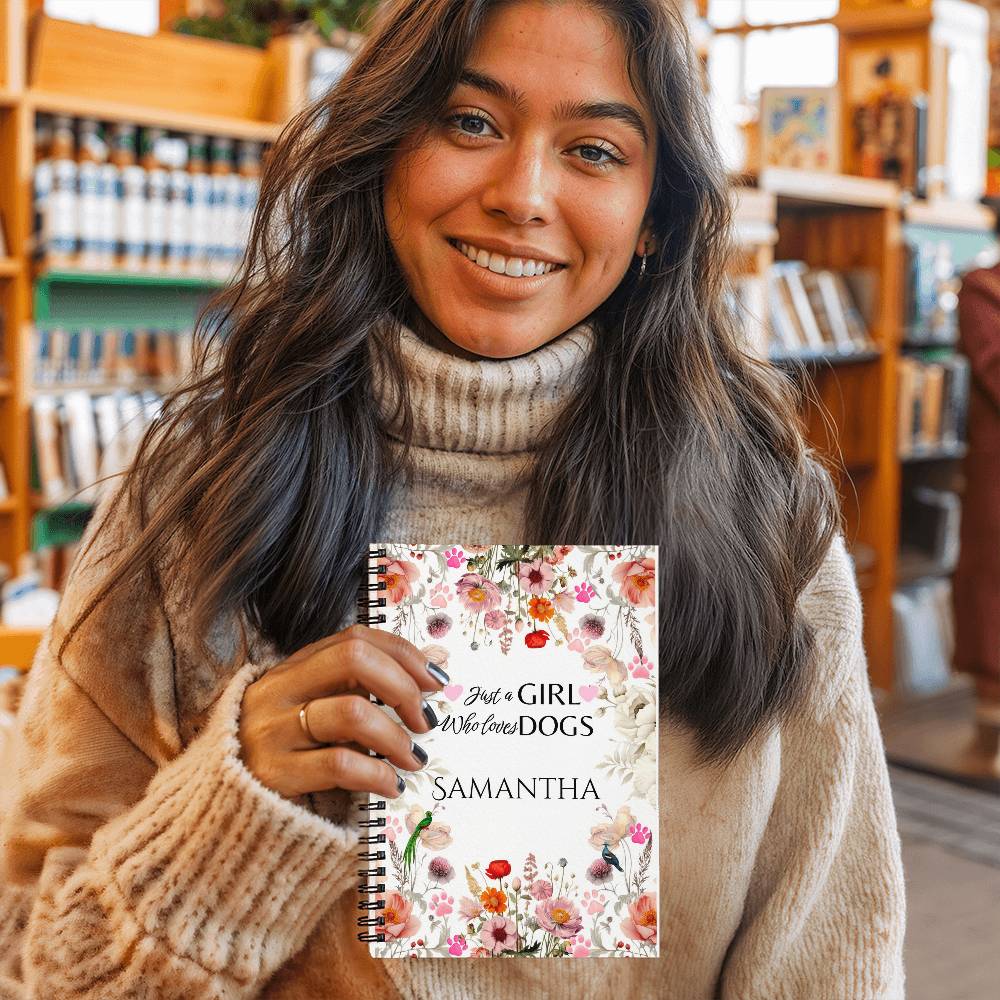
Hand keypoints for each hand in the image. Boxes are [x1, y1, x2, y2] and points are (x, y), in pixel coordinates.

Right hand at [238, 623, 447, 800]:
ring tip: (411, 758)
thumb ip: (353, 691)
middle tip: (423, 720)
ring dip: (396, 737)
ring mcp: (274, 730)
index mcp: (292, 667)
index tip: (434, 680)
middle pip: (354, 659)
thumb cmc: (280, 752)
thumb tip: (425, 679)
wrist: (215, 804)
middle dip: (402, 687)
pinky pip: (341, 765)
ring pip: (353, 712)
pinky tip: (391, 785)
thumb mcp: (308, 708)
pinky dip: (378, 774)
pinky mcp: (274, 774)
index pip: (354, 638)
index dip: (403, 653)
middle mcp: (280, 690)